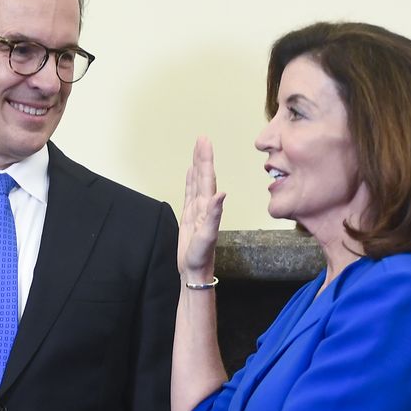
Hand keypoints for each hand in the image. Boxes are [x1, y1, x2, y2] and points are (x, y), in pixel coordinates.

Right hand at [178, 137, 225, 281]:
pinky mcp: (190, 217)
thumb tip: (221, 193)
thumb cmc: (201, 257)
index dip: (205, 159)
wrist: (196, 271)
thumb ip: (214, 214)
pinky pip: (189, 193)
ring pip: (196, 182)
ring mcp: (197, 210)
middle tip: (201, 138)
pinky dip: (190, 181)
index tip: (204, 142)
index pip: (206, 178)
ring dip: (197, 165)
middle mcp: (204, 205)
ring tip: (197, 150)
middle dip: (202, 157)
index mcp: (208, 207)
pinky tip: (190, 172)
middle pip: (202, 176)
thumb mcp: (207, 236)